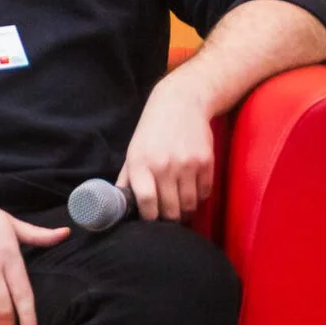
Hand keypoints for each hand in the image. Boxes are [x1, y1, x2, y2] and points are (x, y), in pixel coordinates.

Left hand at [118, 74, 216, 221]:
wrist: (182, 102)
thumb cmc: (152, 130)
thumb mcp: (133, 151)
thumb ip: (127, 178)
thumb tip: (119, 204)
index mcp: (141, 164)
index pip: (146, 202)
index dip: (149, 218)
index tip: (151, 221)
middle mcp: (164, 166)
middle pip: (170, 209)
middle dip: (169, 219)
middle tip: (168, 218)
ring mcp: (187, 164)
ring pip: (189, 205)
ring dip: (185, 211)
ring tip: (181, 209)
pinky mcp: (206, 162)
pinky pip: (204, 193)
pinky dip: (199, 198)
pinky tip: (192, 192)